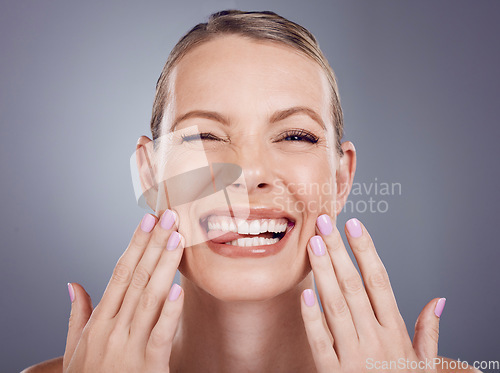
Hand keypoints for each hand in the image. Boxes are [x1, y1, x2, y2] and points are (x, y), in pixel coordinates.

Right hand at [63, 209, 184, 372]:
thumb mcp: (76, 350)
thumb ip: (77, 314)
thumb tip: (73, 283)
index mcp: (99, 322)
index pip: (119, 273)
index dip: (135, 244)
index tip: (148, 220)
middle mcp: (113, 330)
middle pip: (136, 278)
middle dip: (154, 245)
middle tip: (169, 216)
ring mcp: (130, 348)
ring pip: (149, 299)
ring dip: (164, 267)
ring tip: (177, 239)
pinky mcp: (149, 368)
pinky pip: (160, 335)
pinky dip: (169, 313)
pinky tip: (179, 289)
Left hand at [300, 215, 444, 372]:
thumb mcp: (424, 364)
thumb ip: (429, 332)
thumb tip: (440, 300)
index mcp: (395, 332)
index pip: (380, 282)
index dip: (366, 251)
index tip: (354, 225)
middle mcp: (375, 340)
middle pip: (354, 287)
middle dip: (339, 252)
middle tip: (324, 223)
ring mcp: (354, 357)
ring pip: (336, 308)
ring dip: (324, 275)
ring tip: (314, 245)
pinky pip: (320, 342)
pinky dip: (312, 318)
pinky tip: (304, 293)